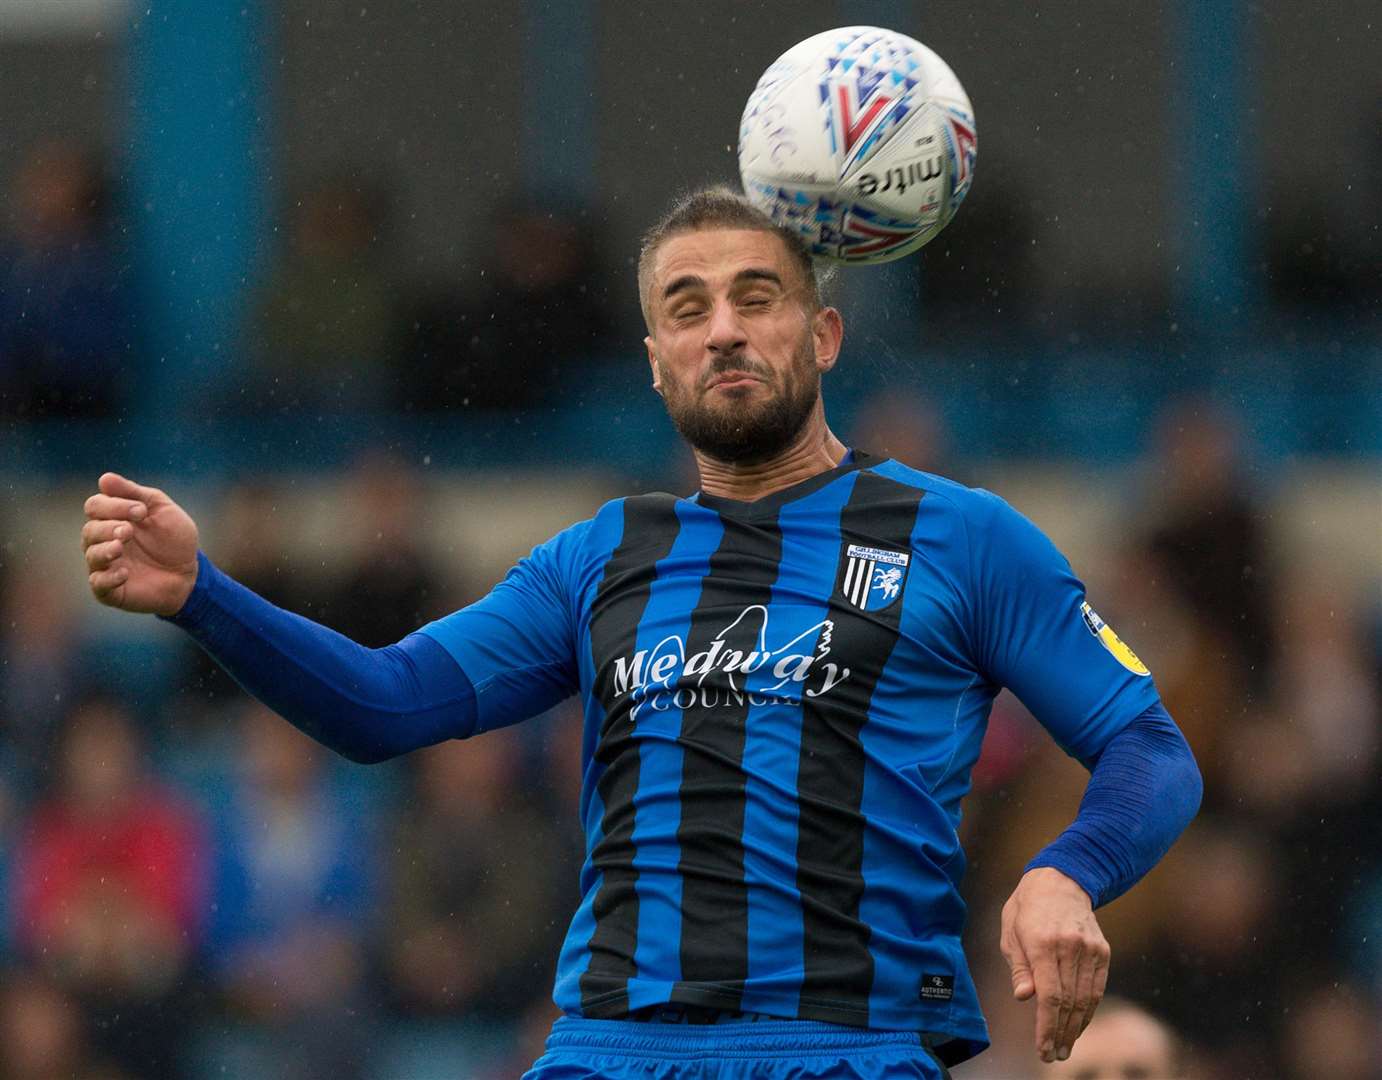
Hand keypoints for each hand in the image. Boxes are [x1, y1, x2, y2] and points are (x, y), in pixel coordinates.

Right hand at [82, 472, 199, 615]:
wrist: (190, 573)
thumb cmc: (175, 539)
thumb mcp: (161, 509)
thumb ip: (134, 493)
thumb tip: (104, 478)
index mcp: (112, 519)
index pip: (95, 506)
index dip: (113, 505)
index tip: (141, 512)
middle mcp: (102, 541)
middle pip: (90, 529)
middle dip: (108, 527)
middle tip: (128, 530)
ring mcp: (105, 566)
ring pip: (91, 554)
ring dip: (105, 549)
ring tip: (120, 547)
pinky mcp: (110, 590)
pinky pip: (99, 583)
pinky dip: (108, 577)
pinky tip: (124, 573)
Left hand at [999, 866, 1109, 1064]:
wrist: (1061, 879)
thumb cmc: (1027, 908)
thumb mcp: (1010, 931)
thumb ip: (1019, 967)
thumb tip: (1024, 998)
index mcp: (1042, 943)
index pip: (1050, 995)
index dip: (1047, 1027)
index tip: (1042, 1049)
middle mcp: (1070, 947)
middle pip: (1069, 1002)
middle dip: (1061, 1033)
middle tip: (1054, 1056)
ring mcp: (1089, 949)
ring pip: (1086, 998)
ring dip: (1076, 1027)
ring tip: (1066, 1047)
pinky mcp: (1102, 951)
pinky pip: (1097, 988)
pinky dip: (1088, 1010)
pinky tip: (1079, 1025)